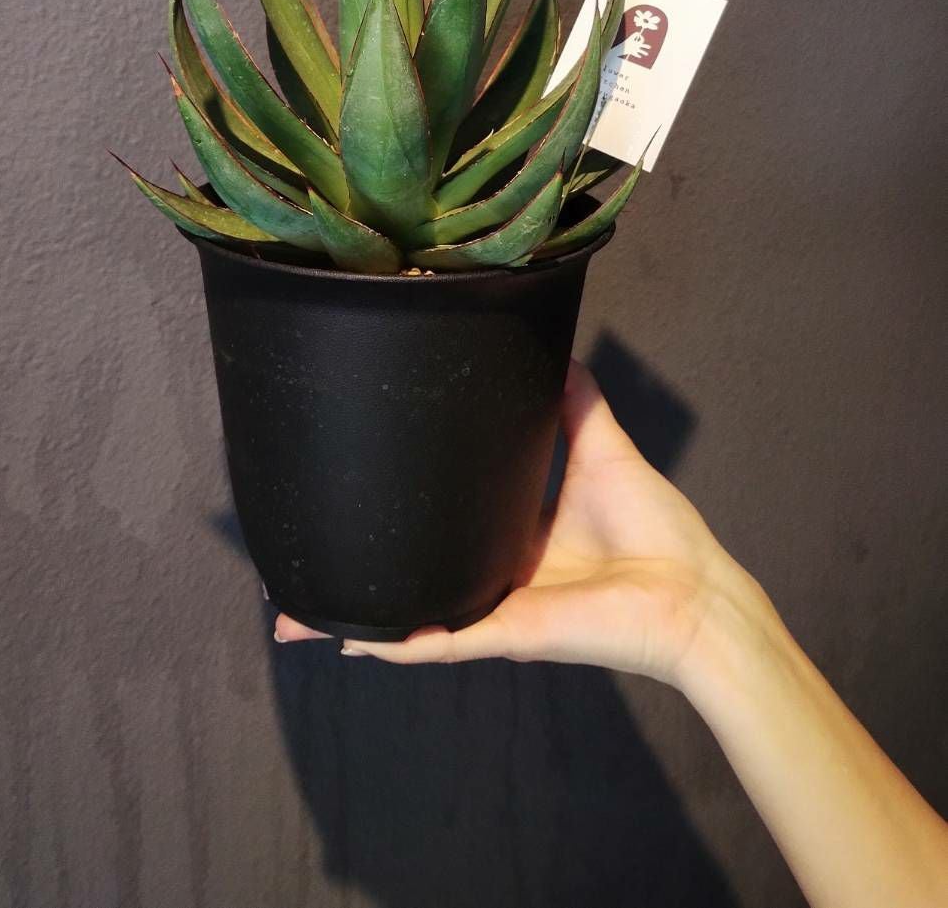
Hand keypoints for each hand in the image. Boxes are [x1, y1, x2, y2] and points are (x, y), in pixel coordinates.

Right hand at [276, 361, 764, 683]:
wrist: (695, 593)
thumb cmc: (657, 529)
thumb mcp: (600, 447)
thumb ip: (574, 399)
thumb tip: (554, 343)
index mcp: (510, 538)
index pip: (439, 529)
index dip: (394, 517)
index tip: (346, 495)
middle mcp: (492, 577)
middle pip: (409, 579)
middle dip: (354, 585)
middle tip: (291, 574)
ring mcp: (494, 610)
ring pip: (408, 618)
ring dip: (353, 623)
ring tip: (295, 618)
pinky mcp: (509, 635)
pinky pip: (441, 642)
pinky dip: (397, 642)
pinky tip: (351, 638)